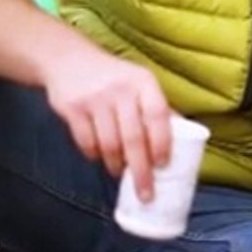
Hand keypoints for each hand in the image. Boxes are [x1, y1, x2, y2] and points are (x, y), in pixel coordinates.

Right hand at [42, 47, 171, 201]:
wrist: (67, 59)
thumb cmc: (113, 77)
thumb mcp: (139, 83)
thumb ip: (156, 108)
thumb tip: (183, 138)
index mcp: (144, 82)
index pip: (158, 116)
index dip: (162, 143)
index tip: (163, 166)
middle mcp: (120, 89)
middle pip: (133, 138)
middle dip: (141, 170)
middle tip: (145, 192)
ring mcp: (94, 99)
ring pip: (109, 144)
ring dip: (116, 165)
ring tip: (120, 172)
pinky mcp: (72, 108)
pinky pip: (86, 142)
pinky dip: (94, 156)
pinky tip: (100, 157)